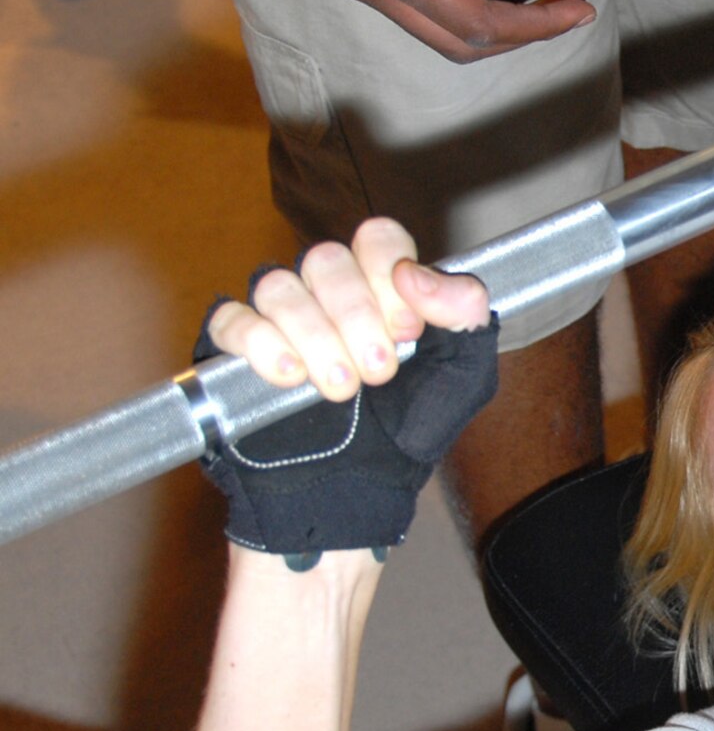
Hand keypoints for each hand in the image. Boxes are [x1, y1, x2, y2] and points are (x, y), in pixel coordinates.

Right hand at [198, 219, 497, 561]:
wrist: (356, 493)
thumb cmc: (409, 434)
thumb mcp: (463, 376)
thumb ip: (465, 315)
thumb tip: (417, 274)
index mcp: (382, 288)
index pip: (378, 237)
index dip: (391, 274)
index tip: (410, 329)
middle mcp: (326, 294)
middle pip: (326, 258)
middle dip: (359, 316)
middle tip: (380, 372)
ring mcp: (277, 319)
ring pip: (278, 285)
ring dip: (317, 337)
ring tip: (341, 390)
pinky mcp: (233, 351)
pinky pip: (232, 319)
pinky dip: (262, 345)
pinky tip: (291, 377)